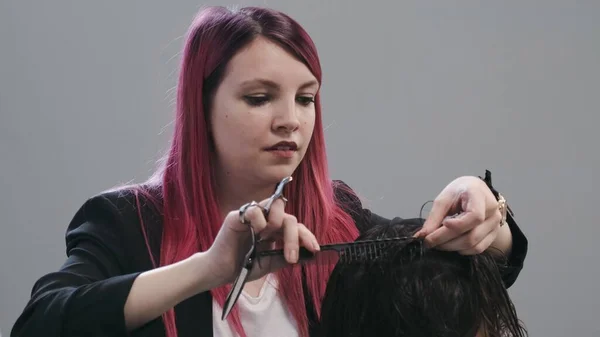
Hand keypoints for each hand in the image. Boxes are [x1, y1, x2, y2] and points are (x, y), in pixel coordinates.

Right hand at [205, 196, 320, 286]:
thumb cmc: (243, 267)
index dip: (307, 235)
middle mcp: (265, 220)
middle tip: (291, 257)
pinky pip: (253, 209)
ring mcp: (252, 217)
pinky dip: (260, 220)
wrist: (220, 273)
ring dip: (279, 222)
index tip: (314, 249)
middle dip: (294, 236)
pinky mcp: (237, 217)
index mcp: (274, 230)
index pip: (295, 226)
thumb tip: (309, 254)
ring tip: (271, 239)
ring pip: (275, 204)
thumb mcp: (270, 263)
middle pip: (289, 216)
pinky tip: (258, 233)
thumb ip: (286, 256)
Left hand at [416, 176, 506, 254]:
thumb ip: (434, 217)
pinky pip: (478, 248)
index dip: (457, 225)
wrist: (476, 191)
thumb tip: (422, 235)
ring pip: (473, 244)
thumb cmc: (460, 192)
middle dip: (446, 240)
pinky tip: (450, 244)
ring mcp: (495, 225)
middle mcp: (492, 212)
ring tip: (437, 243)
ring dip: (452, 247)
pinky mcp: (493, 235)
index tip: (441, 225)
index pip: (474, 216)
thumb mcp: (444, 198)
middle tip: (428, 241)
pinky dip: (461, 250)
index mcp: (480, 196)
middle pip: (471, 234)